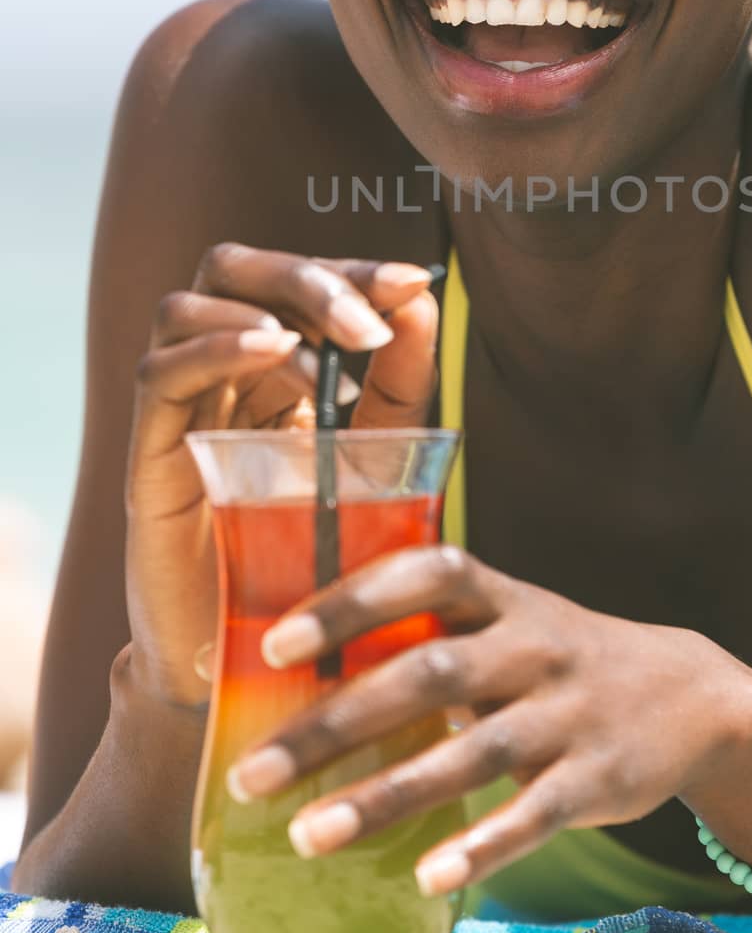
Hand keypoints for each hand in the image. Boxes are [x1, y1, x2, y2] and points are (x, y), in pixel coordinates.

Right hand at [125, 243, 442, 707]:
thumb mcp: (382, 459)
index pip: (295, 280)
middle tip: (374, 312)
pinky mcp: (150, 457)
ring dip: (267, 310)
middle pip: (232, 269)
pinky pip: (161, 374)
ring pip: (185, 306)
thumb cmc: (325, 558)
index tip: (416, 281)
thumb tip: (420, 298)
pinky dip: (217, 348)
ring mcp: (180, 412)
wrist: (268, 663)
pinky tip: (274, 352)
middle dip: (310, 274)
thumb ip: (400, 383)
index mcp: (273, 368)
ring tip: (336, 353)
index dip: (353, 270)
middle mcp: (219, 377)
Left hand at [224, 544, 751, 896]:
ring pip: (471, 752)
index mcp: (502, 597)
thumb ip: (426, 636)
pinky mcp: (597, 777)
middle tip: (252, 772)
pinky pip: (535, 814)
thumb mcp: (508, 622)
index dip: (351, 603)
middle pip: (427, 672)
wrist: (692, 694)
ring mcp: (568, 711)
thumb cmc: (559, 659)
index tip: (275, 645)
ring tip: (306, 836)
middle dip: (335, 722)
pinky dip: (482, 846)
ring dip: (385, 796)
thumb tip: (294, 676)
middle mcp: (532, 644)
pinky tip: (429, 875)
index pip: (424, 575)